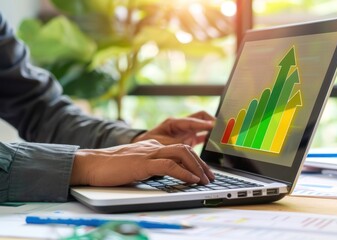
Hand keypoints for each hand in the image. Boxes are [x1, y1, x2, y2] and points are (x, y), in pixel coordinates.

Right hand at [70, 140, 214, 186]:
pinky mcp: (142, 163)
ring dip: (196, 167)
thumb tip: (167, 176)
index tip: (204, 172)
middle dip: (201, 163)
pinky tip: (191, 180)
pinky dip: (183, 172)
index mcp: (153, 146)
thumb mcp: (137, 165)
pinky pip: (169, 165)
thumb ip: (152, 167)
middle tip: (210, 177)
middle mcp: (153, 146)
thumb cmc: (111, 167)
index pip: (180, 148)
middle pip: (185, 149)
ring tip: (204, 180)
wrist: (91, 164)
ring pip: (181, 153)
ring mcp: (148, 153)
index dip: (195, 159)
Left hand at [132, 111, 214, 146]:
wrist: (142, 150)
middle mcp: (182, 125)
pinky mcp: (189, 139)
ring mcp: (186, 131)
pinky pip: (202, 136)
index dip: (203, 124)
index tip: (213, 126)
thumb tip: (187, 151)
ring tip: (223, 134)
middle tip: (222, 126)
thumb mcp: (160, 145)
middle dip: (211, 120)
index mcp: (174, 123)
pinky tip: (217, 143)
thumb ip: (174, 147)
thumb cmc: (149, 145)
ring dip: (212, 129)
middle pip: (201, 117)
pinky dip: (209, 139)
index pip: (192, 121)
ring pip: (203, 125)